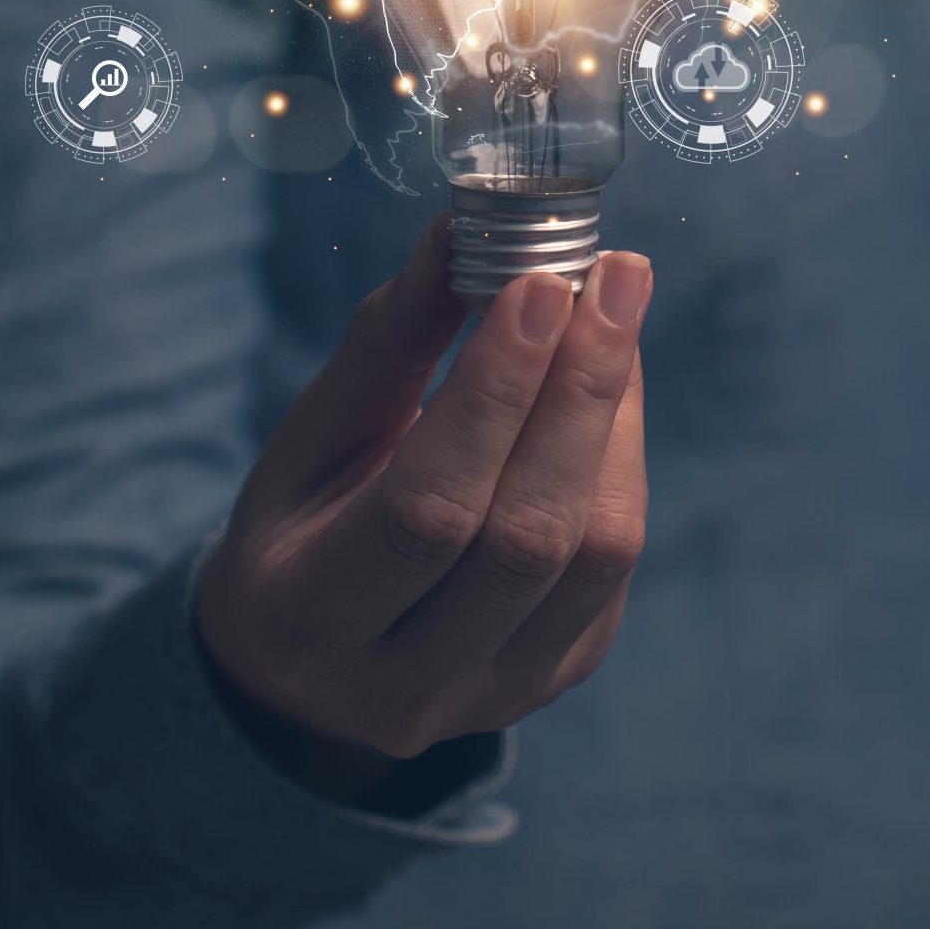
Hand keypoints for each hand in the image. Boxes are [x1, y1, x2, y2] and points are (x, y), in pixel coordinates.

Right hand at [196, 218, 651, 792]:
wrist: (311, 665)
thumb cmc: (307, 519)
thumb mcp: (313, 438)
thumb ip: (386, 343)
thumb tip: (461, 233)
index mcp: (309, 615)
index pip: (426, 509)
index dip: (494, 394)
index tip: (543, 284)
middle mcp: (403, 684)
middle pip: (524, 535)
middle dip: (579, 391)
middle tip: (615, 277)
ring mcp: (492, 696)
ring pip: (593, 554)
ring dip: (614, 419)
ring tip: (616, 315)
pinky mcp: (560, 677)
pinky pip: (615, 565)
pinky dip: (622, 461)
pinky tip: (609, 388)